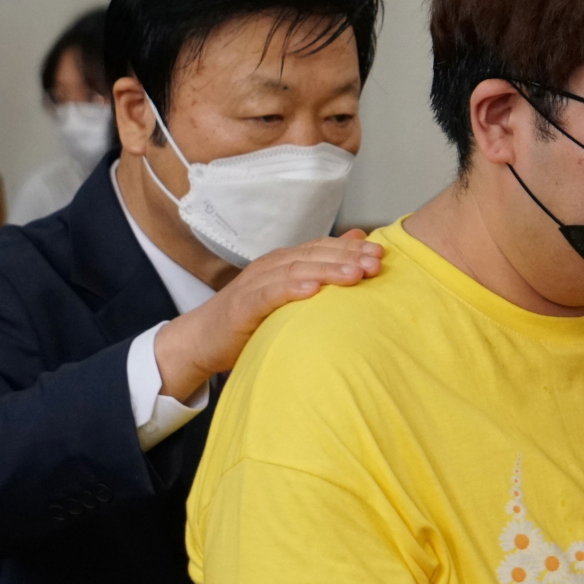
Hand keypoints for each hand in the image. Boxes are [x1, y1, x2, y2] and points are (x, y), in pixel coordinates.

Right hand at [153, 230, 382, 400]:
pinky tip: (311, 292)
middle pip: (314, 254)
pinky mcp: (241, 306)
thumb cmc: (251, 318)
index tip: (382, 253)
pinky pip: (268, 295)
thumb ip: (320, 269)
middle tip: (376, 263)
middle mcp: (271, 266)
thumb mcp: (289, 292)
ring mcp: (255, 284)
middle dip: (347, 256)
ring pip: (295, 269)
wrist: (201, 340)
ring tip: (354, 274)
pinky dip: (290, 290)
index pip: (323, 247)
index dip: (352, 247)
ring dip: (327, 270)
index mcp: (285, 261)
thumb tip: (358, 243)